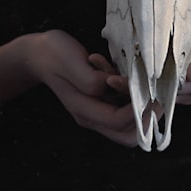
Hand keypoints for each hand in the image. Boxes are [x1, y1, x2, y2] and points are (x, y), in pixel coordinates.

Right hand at [30, 30, 136, 145]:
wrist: (38, 54)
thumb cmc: (54, 54)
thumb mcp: (71, 62)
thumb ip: (92, 79)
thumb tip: (115, 86)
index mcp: (82, 110)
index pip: (119, 121)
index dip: (137, 108)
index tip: (146, 88)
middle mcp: (91, 117)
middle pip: (128, 135)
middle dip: (146, 117)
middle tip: (151, 93)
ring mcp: (97, 112)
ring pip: (130, 125)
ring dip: (140, 105)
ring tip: (133, 79)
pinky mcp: (102, 103)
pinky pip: (125, 109)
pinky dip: (132, 95)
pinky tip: (119, 73)